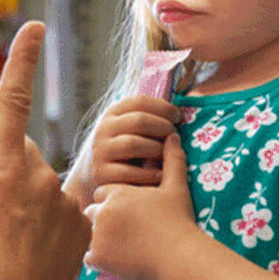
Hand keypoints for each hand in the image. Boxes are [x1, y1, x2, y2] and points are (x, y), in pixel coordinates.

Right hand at [0, 22, 90, 279]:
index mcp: (1, 165)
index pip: (13, 100)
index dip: (22, 60)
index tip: (34, 27)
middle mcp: (37, 173)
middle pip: (21, 155)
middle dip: (8, 174)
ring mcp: (64, 197)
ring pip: (40, 185)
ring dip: (28, 204)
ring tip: (13, 243)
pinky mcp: (83, 219)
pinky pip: (61, 209)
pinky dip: (49, 224)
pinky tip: (36, 252)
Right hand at [66, 95, 180, 209]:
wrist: (99, 178)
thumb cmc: (128, 152)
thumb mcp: (133, 130)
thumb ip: (150, 119)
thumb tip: (178, 112)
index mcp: (113, 113)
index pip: (139, 101)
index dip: (163, 107)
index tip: (178, 116)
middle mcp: (103, 129)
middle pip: (139, 120)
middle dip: (163, 127)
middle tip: (175, 137)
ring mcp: (100, 151)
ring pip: (132, 144)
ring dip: (156, 149)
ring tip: (167, 156)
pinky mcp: (101, 173)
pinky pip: (128, 172)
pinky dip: (148, 174)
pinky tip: (160, 175)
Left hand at [84, 134, 196, 279]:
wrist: (179, 255)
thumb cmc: (178, 220)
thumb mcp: (176, 186)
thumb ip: (172, 159)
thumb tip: (172, 136)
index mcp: (117, 193)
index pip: (103, 194)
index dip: (114, 202)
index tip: (128, 212)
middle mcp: (102, 211)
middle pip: (93, 213)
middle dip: (104, 220)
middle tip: (124, 231)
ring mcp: (98, 235)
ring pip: (89, 235)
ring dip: (100, 239)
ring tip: (121, 247)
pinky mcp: (98, 257)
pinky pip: (89, 258)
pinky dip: (100, 260)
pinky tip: (117, 260)